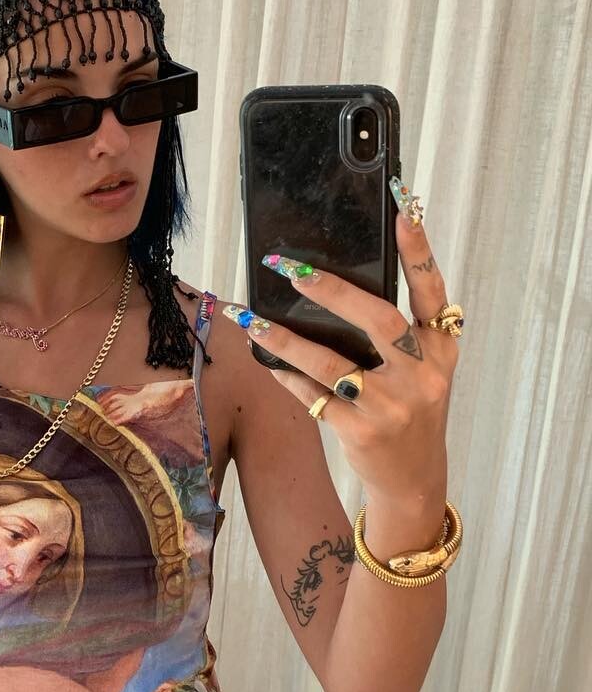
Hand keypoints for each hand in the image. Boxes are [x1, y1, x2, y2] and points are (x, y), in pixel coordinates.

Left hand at [229, 187, 457, 504]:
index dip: (419, 251)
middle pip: (377, 320)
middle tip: (291, 269)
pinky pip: (313, 395)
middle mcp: (422, 375)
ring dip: (284, 338)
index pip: (432, 291)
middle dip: (331, 291)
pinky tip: (267, 361)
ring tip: (251, 319)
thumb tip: (333, 292)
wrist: (413, 481)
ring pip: (330, 362)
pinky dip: (287, 376)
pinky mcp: (361, 431)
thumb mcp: (420, 373)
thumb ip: (397, 337)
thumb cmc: (409, 414)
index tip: (403, 210)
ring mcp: (392, 406)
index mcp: (440, 351)